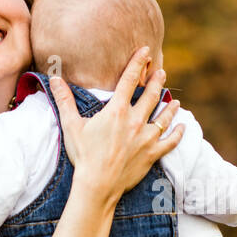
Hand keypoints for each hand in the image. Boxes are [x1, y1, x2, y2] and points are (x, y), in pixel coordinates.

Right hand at [50, 46, 183, 202]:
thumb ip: (65, 101)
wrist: (97, 185)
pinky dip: (177, 134)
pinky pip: (170, 142)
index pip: (130, 80)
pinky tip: (182, 127)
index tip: (146, 51)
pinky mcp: (152, 154)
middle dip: (157, 82)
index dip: (138, 63)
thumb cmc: (84, 155)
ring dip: (169, 107)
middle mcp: (135, 121)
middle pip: (151, 96)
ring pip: (163, 117)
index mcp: (117, 111)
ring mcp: (146, 138)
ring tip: (174, 100)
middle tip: (162, 72)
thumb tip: (54, 79)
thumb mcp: (72, 126)